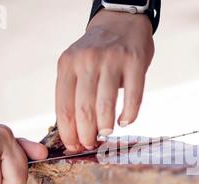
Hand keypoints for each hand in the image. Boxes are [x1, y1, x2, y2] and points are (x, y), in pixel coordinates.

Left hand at [56, 9, 153, 150]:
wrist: (121, 22)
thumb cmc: (97, 53)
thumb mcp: (76, 65)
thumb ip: (73, 92)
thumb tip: (74, 132)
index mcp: (67, 65)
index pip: (64, 108)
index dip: (69, 133)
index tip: (74, 146)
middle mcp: (87, 61)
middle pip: (83, 110)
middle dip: (86, 135)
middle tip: (91, 144)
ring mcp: (112, 60)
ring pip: (105, 105)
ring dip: (105, 126)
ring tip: (106, 133)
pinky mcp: (134, 62)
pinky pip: (133, 97)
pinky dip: (129, 115)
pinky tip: (125, 121)